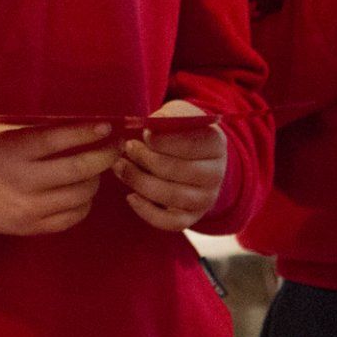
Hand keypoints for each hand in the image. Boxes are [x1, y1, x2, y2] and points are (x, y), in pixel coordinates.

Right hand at [0, 123, 118, 235]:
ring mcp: (30, 207)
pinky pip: (73, 217)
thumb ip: (34, 129)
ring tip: (95, 169)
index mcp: (13, 151)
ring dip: (95, 180)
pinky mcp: (34, 227)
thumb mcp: (0, 133)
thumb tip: (79, 120)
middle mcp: (23, 180)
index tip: (107, 126)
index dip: (86, 133)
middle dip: (104, 156)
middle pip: (77, 170)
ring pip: (81, 195)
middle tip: (115, 146)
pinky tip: (82, 192)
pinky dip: (84, 203)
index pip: (57, 140)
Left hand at [112, 101, 226, 230]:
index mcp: (215, 143)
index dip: (163, 140)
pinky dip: (147, 211)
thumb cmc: (175, 129)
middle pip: (179, 171)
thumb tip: (148, 128)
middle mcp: (216, 173)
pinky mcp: (191, 216)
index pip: (192, 144)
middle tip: (127, 147)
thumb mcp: (174, 114)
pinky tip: (130, 196)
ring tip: (120, 166)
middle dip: (145, 158)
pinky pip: (171, 222)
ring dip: (139, 181)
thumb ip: (165, 118)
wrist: (185, 152)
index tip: (144, 133)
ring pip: (172, 196)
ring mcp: (205, 198)